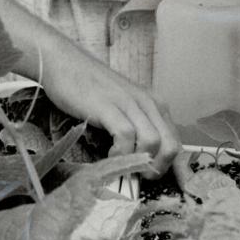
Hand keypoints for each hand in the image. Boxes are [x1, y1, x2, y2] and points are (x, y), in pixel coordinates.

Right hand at [40, 51, 179, 177]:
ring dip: (138, 162)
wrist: (64, 62)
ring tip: (121, 165)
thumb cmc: (89, 88)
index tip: (155, 177)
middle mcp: (148, 103)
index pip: (175, 141)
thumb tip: (138, 159)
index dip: (170, 165)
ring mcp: (129, 103)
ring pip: (152, 142)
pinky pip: (126, 136)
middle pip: (170, 145)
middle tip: (138, 176)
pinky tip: (109, 154)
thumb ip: (134, 126)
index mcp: (154, 104)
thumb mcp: (121, 106)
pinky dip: (120, 153)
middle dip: (157, 168)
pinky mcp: (109, 106)